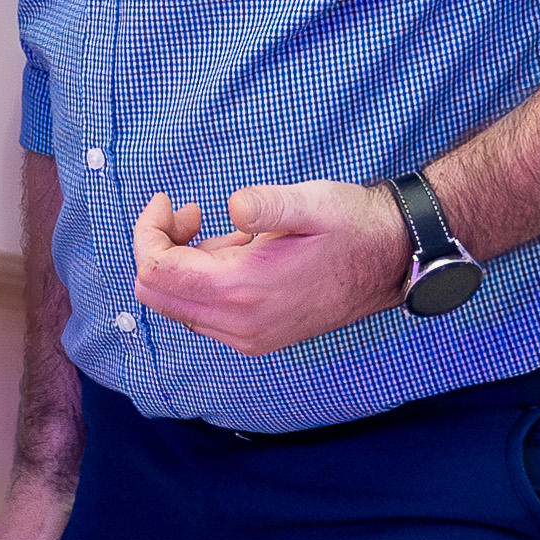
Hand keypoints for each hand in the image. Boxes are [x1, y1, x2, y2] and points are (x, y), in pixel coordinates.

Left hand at [130, 180, 408, 356]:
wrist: (391, 260)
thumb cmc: (352, 226)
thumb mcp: (311, 202)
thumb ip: (267, 204)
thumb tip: (233, 206)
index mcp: (243, 290)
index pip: (156, 272)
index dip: (148, 232)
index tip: (168, 201)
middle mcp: (240, 324)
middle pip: (157, 295)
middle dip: (159, 249)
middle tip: (191, 215)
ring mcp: (248, 337)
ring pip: (178, 307)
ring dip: (183, 265)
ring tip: (226, 232)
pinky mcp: (257, 337)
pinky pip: (204, 314)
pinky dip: (203, 282)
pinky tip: (238, 254)